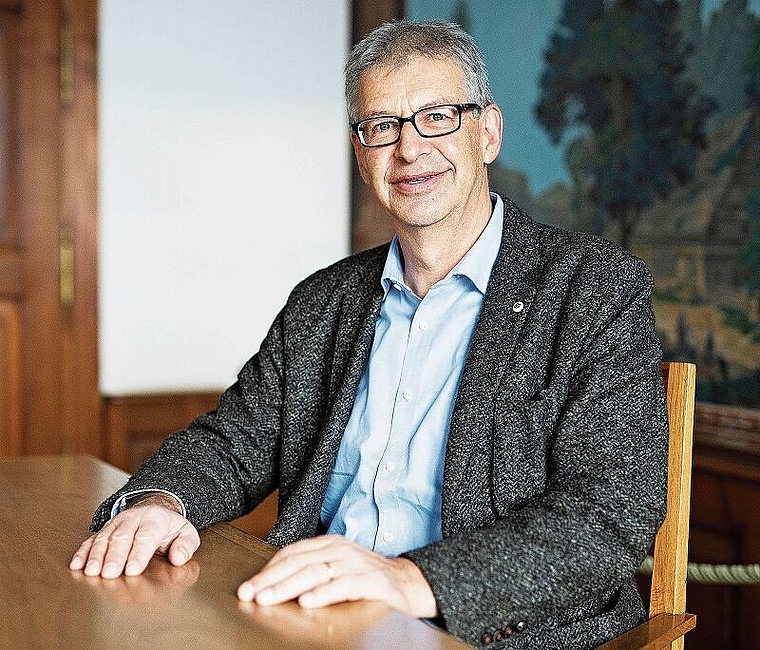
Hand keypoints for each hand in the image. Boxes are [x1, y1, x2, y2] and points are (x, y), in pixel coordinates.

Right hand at [69, 495, 199, 578]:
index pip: (146, 535)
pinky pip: (91, 539)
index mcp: (155, 519)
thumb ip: (186, 545)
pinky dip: (83, 552)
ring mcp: (116, 524)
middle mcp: (133, 518)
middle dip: (115, 556)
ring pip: (104, 537)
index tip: (132, 570)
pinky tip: (77, 565)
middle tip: (109, 574)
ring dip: (96, 555)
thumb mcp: (186, 533)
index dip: (138, 553)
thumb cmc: (170, 528)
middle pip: (122, 537)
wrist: (155, 509)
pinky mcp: (104, 531)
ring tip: (92, 572)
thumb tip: (178, 558)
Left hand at [236, 535, 438, 618]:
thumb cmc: (368, 578)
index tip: (249, 586)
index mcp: (330, 544)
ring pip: (316, 572)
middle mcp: (341, 550)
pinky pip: (343, 586)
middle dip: (271, 580)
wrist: (409, 583)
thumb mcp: (337, 568)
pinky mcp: (371, 580)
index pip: (292, 553)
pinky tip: (307, 602)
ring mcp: (356, 563)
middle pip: (299, 563)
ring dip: (288, 586)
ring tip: (269, 598)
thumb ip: (312, 570)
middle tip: (250, 594)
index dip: (269, 569)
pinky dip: (323, 593)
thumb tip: (275, 584)